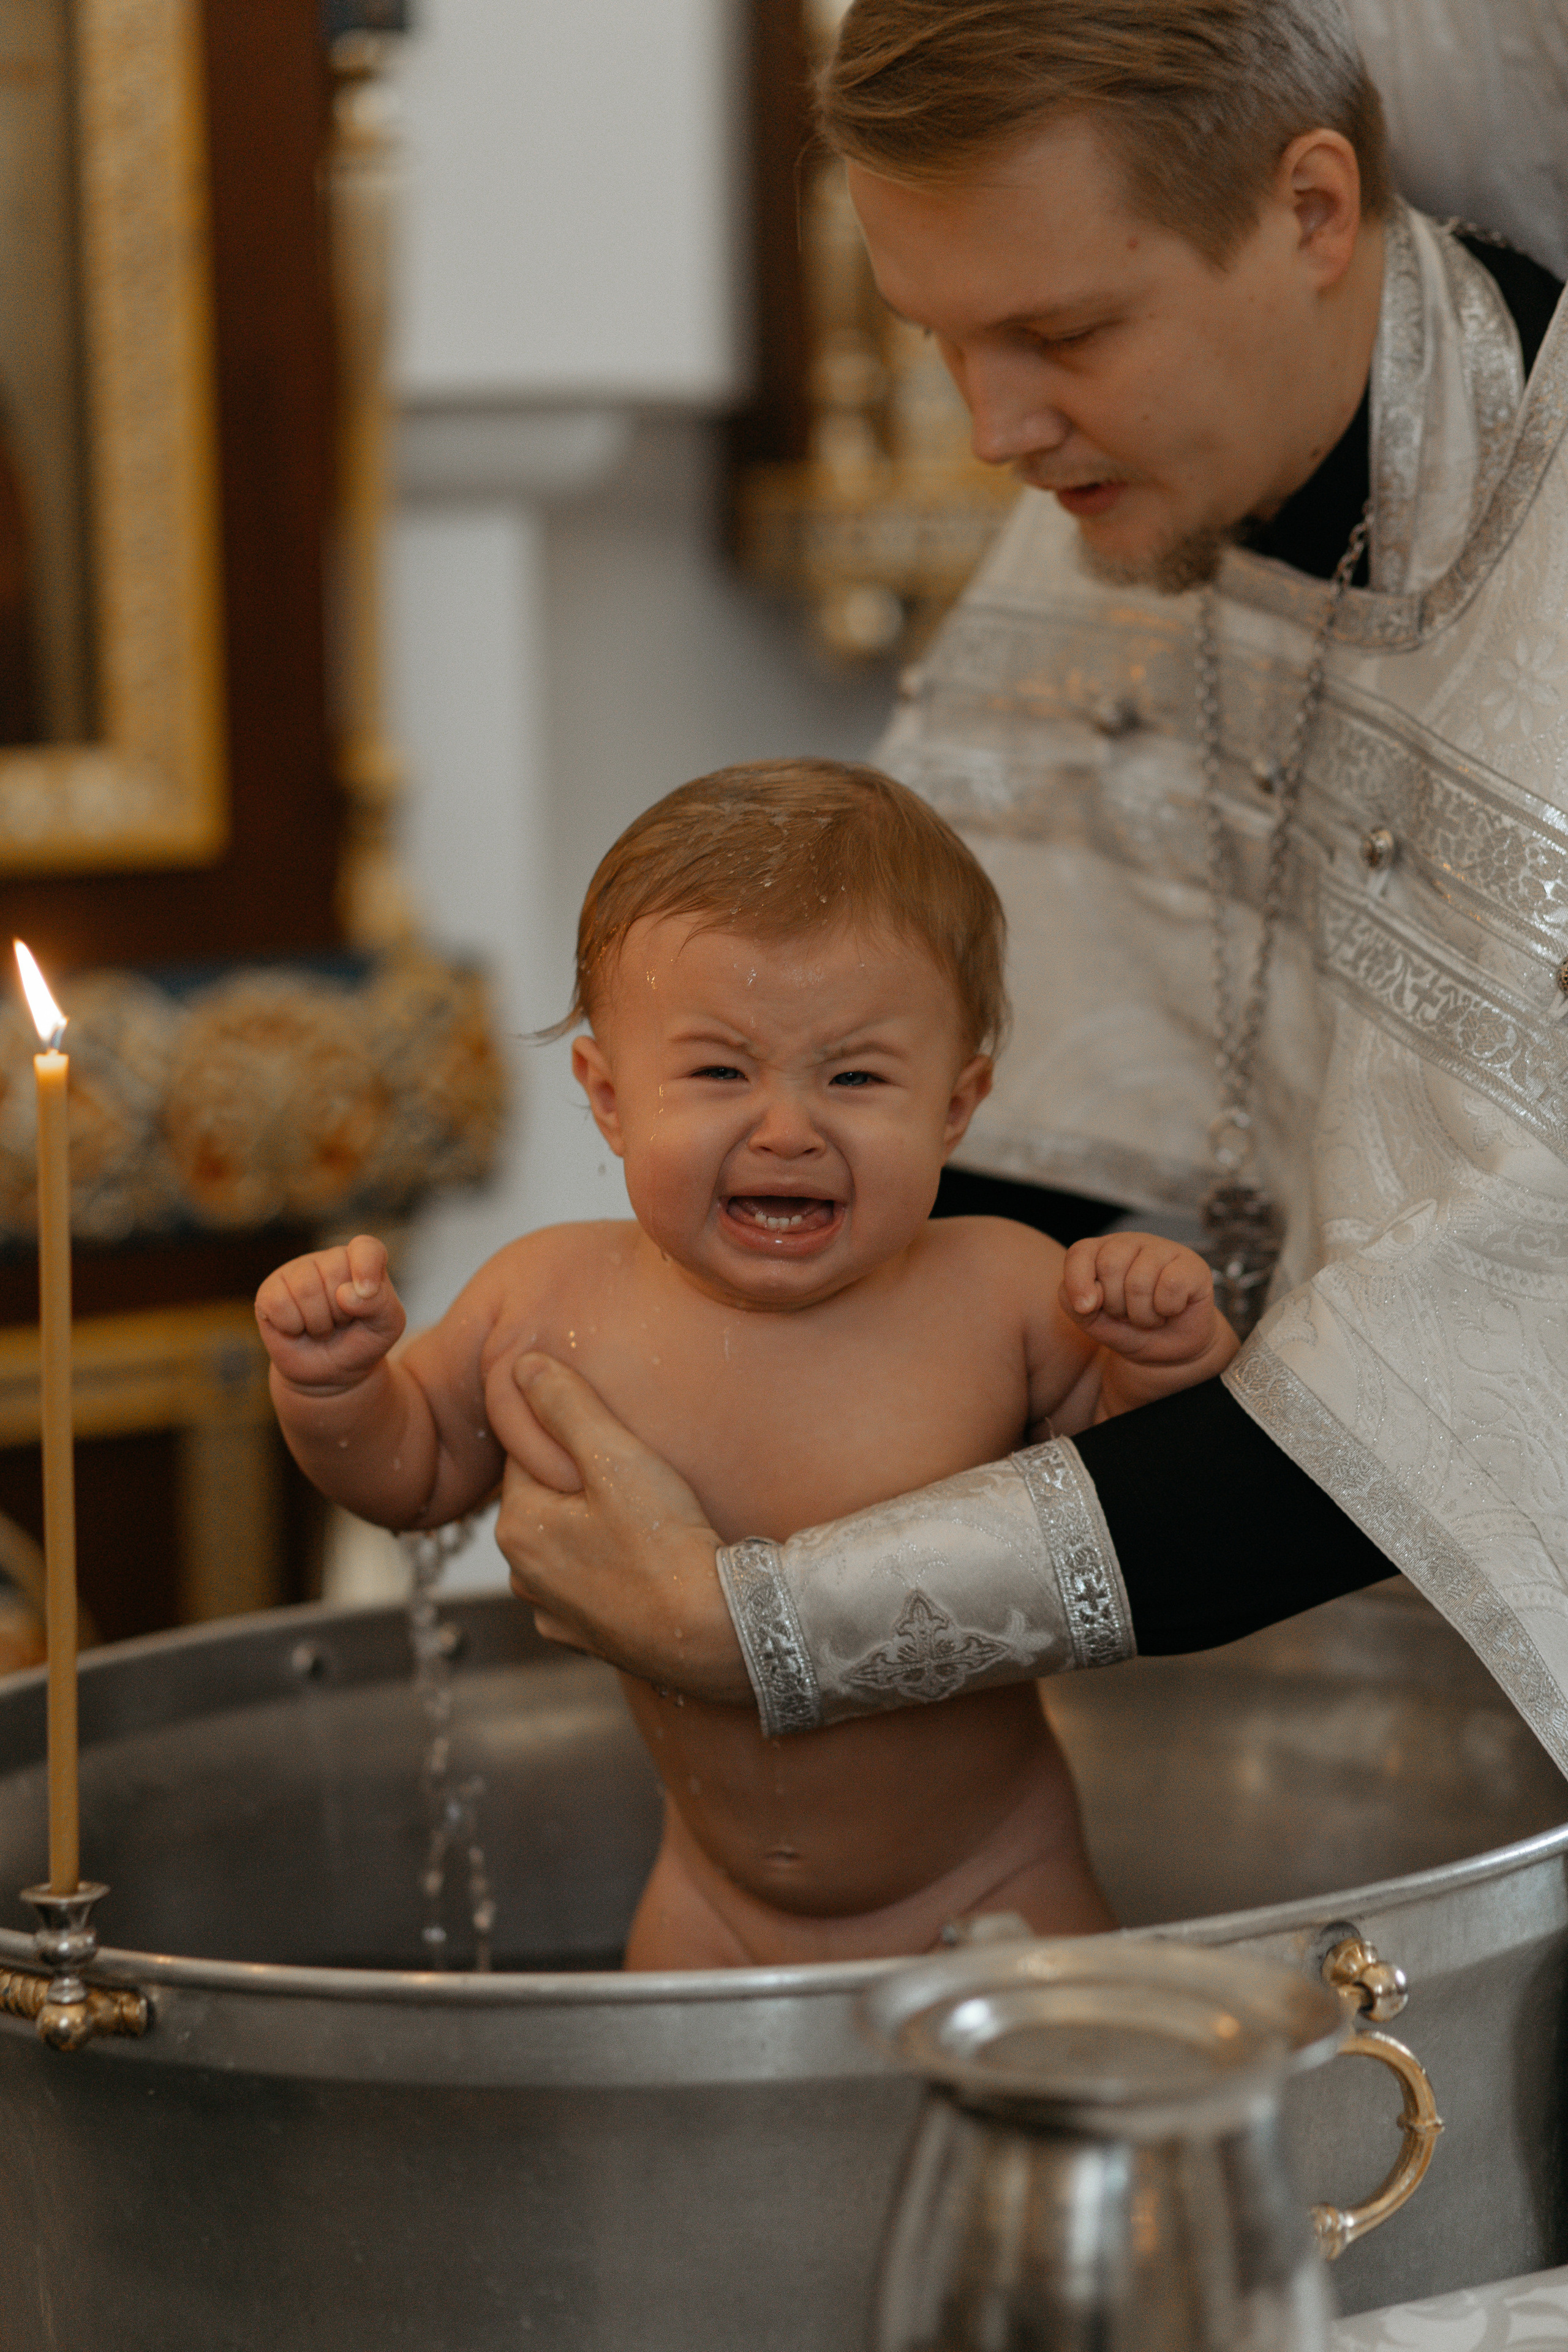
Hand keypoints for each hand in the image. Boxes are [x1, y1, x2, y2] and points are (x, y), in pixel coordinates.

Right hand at [255, 1234, 406, 1393]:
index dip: (366, 1267)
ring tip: (321, 1328)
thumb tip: (345, 1293)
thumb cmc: (361, 1342)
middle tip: (341, 1323)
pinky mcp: (269, 1291)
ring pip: (305, 1288)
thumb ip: (379, 1303)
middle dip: (341, 1311)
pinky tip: (296, 1329)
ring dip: (318, 1323)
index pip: (367, 1247)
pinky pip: (278, 1303)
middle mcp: (328, 1260)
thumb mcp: (387, 1326)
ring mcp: (296, 1272)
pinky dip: (291, 1325)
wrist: (329, 1373)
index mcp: (362, 1261)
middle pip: (333, 1271)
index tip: (367, 1293)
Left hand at [495, 1353, 751, 1705]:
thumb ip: (567, 1406)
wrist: (715, 1634)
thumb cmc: (667, 1542)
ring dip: (598, 1531)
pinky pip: (591, 1588)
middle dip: (586, 1487)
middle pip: (549, 1502)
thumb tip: (522, 1365)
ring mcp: (553, 1614)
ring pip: (570, 1545)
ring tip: (650, 1525)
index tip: (620, 1447)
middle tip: (642, 1484)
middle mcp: (522, 1575)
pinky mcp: (588, 1641)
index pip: (531, 1456)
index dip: (576, 1441)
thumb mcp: (617, 1457)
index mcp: (516, 1526)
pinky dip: (613, 1574)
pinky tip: (649, 1566)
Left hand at [1059, 1231, 1222, 1365]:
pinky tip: (1172, 1309)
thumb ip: (1075, 1306)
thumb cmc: (1130, 1330)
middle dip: (1115, 1305)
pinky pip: (1170, 1286)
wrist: (1171, 1350)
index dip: (1078, 1282)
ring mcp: (1164, 1250)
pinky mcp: (1192, 1265)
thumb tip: (1087, 1299)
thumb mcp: (1093, 1323)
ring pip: (1139, 1281)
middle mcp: (1133, 1243)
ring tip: (1151, 1316)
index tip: (1085, 1308)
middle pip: (1109, 1265)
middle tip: (1128, 1315)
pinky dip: (1167, 1309)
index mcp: (1103, 1251)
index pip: (1080, 1252)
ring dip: (1142, 1315)